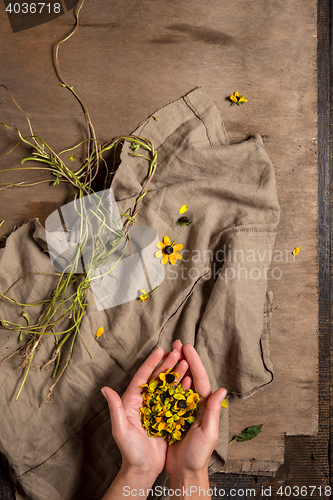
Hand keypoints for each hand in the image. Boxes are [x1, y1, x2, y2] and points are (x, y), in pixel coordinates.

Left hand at [101, 347, 188, 482]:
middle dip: (167, 364)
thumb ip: (116, 408)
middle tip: (177, 352)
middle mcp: (144, 402)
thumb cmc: (129, 452)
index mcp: (132, 402)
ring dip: (176, 373)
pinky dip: (182, 388)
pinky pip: (175, 399)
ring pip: (167, 386)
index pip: (142, 378)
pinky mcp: (166, 416)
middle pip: (156, 378)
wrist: (143, 470)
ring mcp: (156, 408)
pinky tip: (190, 380)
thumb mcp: (121, 430)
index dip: (151, 363)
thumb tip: (105, 389)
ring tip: (186, 362)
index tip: (160, 350)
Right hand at [165, 341, 226, 478]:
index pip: (200, 378)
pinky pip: (168, 394)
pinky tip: (160, 372)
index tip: (187, 347)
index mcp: (204, 405)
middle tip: (177, 342)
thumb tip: (222, 390)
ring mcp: (183, 408)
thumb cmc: (198, 455)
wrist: (184, 471)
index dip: (194, 361)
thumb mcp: (208, 433)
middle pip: (189, 375)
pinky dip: (165, 381)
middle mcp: (194, 403)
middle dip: (184, 358)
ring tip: (170, 352)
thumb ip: (214, 412)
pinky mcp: (172, 414)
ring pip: (178, 382)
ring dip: (174, 366)